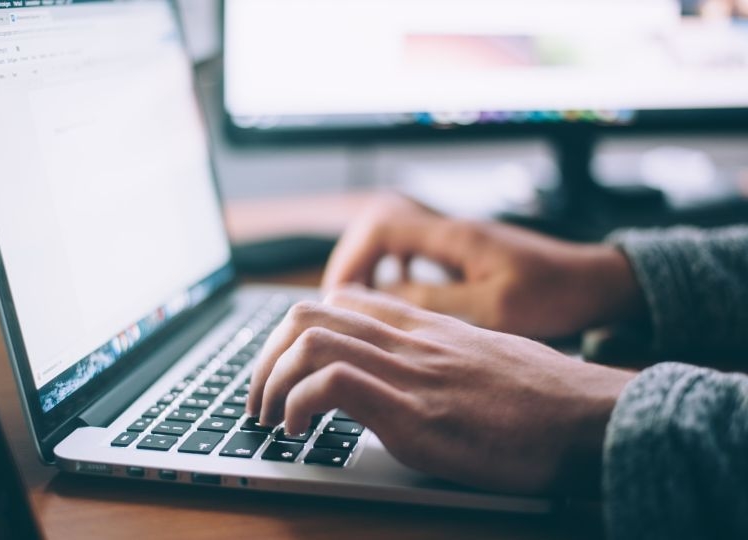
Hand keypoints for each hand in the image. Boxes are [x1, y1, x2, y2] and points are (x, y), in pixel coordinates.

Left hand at [248, 286, 634, 494]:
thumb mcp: (482, 358)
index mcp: (424, 326)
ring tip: (269, 417)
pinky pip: (332, 384)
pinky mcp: (415, 413)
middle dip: (266, 356)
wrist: (590, 417)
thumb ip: (438, 355)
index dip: (296, 331)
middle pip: (308, 313)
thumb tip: (407, 374)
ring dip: (270, 381)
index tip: (285, 367)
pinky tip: (298, 431)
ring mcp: (410, 372)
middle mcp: (409, 339)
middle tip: (259, 397)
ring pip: (309, 340)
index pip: (340, 300)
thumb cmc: (543, 396)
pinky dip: (298, 405)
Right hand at [323, 194, 644, 338]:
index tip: (340, 296)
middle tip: (341, 302)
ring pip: (394, 238)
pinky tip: (398, 297)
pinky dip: (395, 271)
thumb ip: (435, 301)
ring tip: (360, 301)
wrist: (596, 283)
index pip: (381, 227)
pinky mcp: (465, 254)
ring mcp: (457, 240)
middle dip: (353, 261)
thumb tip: (382, 299)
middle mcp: (450, 230)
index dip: (352, 258)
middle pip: (379, 226)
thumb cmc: (555, 294)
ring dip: (371, 266)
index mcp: (454, 236)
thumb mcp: (493, 308)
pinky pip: (414, 252)